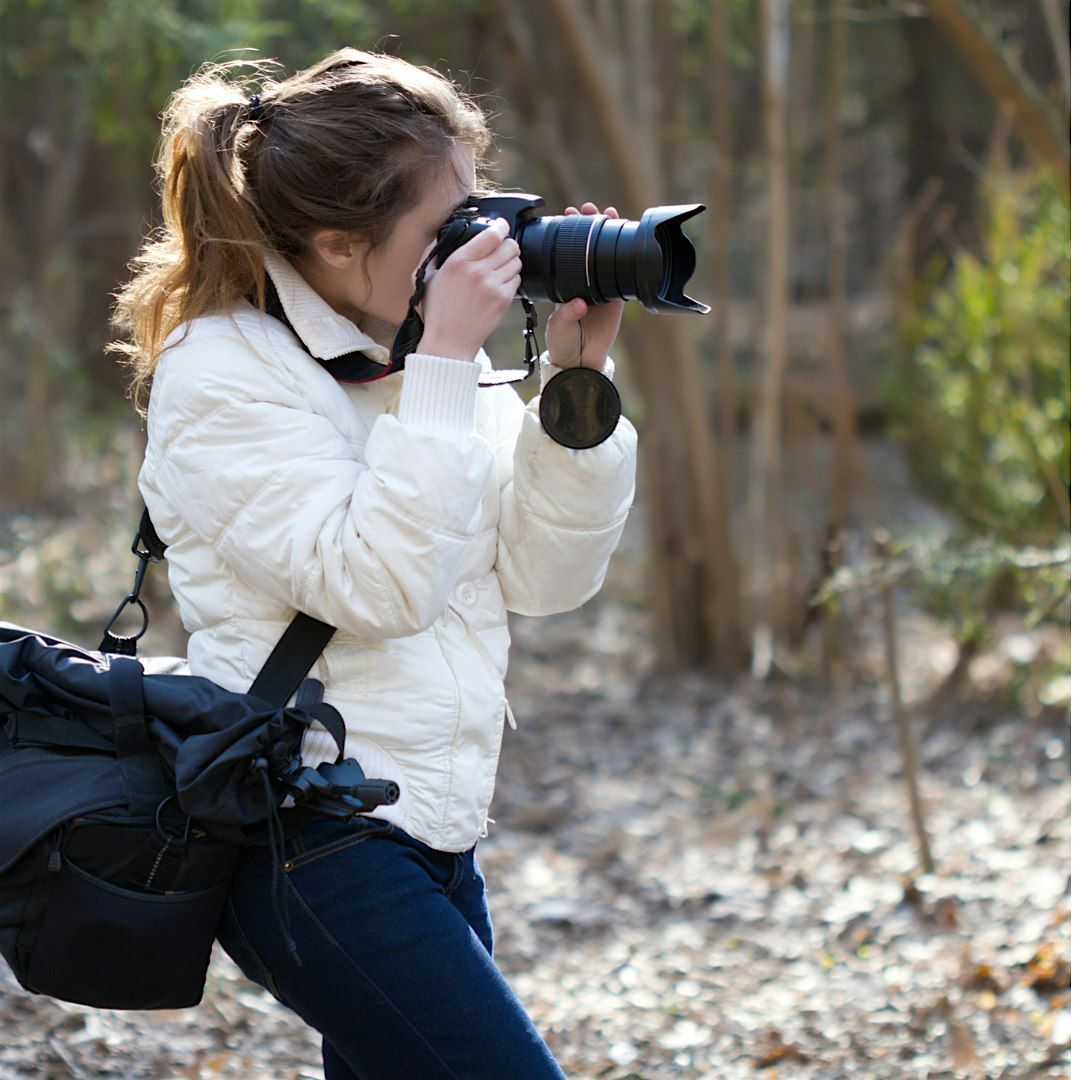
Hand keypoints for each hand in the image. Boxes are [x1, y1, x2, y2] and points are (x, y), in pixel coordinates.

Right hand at [416, 218, 521, 362]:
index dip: (501, 227)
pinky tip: (500, 284)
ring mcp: (492, 286)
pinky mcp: (502, 300)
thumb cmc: (436, 312)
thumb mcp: (426, 277)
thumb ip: (433, 252)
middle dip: (508, 245)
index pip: (492, 234)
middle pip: (510, 246)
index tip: (502, 226)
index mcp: (459, 261)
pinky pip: (517, 280)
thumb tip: (442, 233)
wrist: (448, 342)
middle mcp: (478, 271)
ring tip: (500, 269)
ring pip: (517, 262)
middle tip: (502, 250)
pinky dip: (512, 279)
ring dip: (511, 262)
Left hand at [544, 203, 625, 370]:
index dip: (568, 233)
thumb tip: (579, 304)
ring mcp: (601, 288)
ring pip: (606, 255)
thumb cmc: (562, 342)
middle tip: (589, 208)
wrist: (579, 361)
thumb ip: (566, 314)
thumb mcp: (558, 326)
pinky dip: (626, 260)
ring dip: (609, 234)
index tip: (568, 214)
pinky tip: (627, 242)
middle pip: (587, 247)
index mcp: (564, 283)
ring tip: (610, 212)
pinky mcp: (617, 299)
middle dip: (589, 225)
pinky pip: (622, 276)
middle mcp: (582, 282)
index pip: (566, 252)